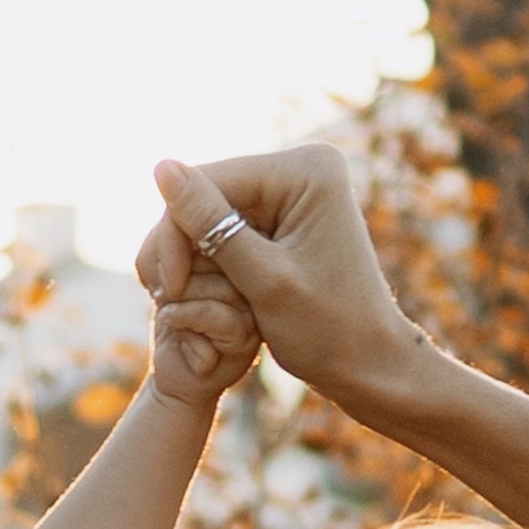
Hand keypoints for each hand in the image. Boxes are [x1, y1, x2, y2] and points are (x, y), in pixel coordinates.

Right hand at [137, 145, 418, 418]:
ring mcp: (292, 190)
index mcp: (307, 170)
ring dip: (188, 258)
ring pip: (207, 214)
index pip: (208, 182)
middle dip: (181, 248)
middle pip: (205, 195)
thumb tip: (159, 166)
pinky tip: (199, 294)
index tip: (169, 291)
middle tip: (169, 299)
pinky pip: (223, 228)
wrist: (369, 362)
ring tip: (179, 302)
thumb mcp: (262, 278)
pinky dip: (206, 262)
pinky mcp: (282, 215)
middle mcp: (301, 168)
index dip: (175, 234)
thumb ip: (209, 224)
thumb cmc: (326, 329)